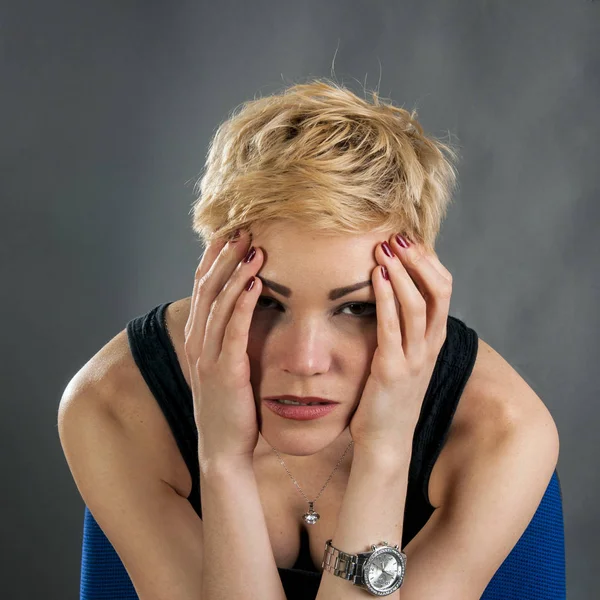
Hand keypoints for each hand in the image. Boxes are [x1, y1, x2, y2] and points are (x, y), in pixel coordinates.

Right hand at [184, 229, 264, 466]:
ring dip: (235, 273)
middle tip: (244, 230)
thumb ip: (229, 337)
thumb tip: (248, 309)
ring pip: (219, 304)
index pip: (203, 289)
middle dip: (225, 257)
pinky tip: (256, 284)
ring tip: (253, 248)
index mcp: (198, 339)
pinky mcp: (225, 372)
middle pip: (207, 289)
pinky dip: (243, 304)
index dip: (214, 260)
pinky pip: (233, 331)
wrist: (222, 449)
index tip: (230, 234)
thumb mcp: (225, 366)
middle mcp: (198, 343)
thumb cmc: (230, 406)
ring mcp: (208, 357)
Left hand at [348, 234, 452, 455]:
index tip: (409, 240)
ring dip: (401, 273)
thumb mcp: (404, 359)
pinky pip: (392, 327)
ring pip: (418, 305)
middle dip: (420, 260)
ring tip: (385, 249)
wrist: (386, 441)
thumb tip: (389, 296)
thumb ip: (404, 330)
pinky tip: (374, 276)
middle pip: (439, 292)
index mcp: (433, 341)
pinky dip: (385, 297)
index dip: (429, 262)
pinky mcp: (393, 370)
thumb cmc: (389, 397)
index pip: (443, 290)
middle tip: (398, 236)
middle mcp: (430, 347)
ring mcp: (414, 359)